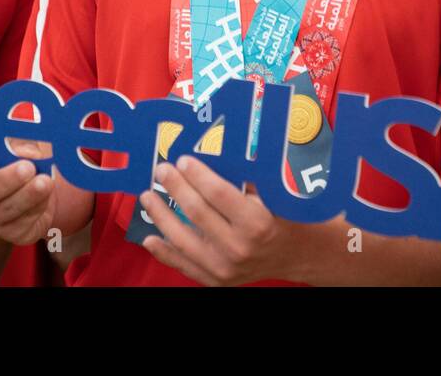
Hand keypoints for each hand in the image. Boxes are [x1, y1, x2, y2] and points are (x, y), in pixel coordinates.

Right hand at [0, 142, 55, 245]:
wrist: (30, 185)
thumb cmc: (12, 158)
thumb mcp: (11, 145)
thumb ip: (14, 144)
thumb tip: (27, 150)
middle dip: (6, 182)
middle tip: (27, 167)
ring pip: (4, 213)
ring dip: (27, 196)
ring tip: (44, 181)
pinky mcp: (10, 235)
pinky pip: (23, 225)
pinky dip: (37, 207)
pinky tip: (47, 193)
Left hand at [138, 155, 310, 285]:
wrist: (293, 254)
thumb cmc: (279, 216)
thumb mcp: (268, 194)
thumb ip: (239, 179)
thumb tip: (203, 159)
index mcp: (257, 222)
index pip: (218, 193)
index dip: (197, 174)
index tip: (183, 160)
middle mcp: (240, 248)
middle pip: (197, 213)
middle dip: (176, 187)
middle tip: (162, 170)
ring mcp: (226, 268)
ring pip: (182, 239)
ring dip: (161, 215)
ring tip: (148, 196)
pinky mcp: (216, 281)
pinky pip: (183, 265)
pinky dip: (164, 251)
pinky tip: (150, 237)